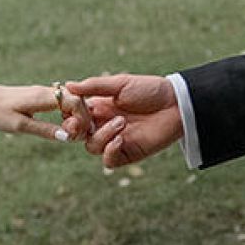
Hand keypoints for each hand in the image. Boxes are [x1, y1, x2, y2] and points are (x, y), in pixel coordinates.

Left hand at [0, 82, 81, 141]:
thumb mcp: (19, 126)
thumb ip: (44, 130)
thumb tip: (67, 137)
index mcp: (42, 97)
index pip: (75, 102)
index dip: (83, 119)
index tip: (77, 135)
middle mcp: (45, 91)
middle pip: (77, 100)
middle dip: (82, 119)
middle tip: (75, 138)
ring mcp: (43, 93)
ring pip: (70, 101)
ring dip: (75, 117)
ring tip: (70, 135)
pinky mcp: (38, 96)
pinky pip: (61, 103)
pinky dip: (67, 114)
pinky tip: (63, 127)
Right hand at [64, 72, 182, 169]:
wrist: (177, 104)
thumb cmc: (150, 90)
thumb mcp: (120, 83)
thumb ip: (94, 86)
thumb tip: (67, 85)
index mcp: (99, 107)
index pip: (74, 115)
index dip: (69, 115)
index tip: (72, 110)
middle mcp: (104, 125)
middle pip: (78, 134)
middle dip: (76, 130)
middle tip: (83, 123)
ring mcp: (115, 140)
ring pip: (92, 147)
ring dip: (101, 135)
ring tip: (121, 122)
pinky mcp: (128, 153)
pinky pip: (109, 160)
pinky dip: (110, 151)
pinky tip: (121, 139)